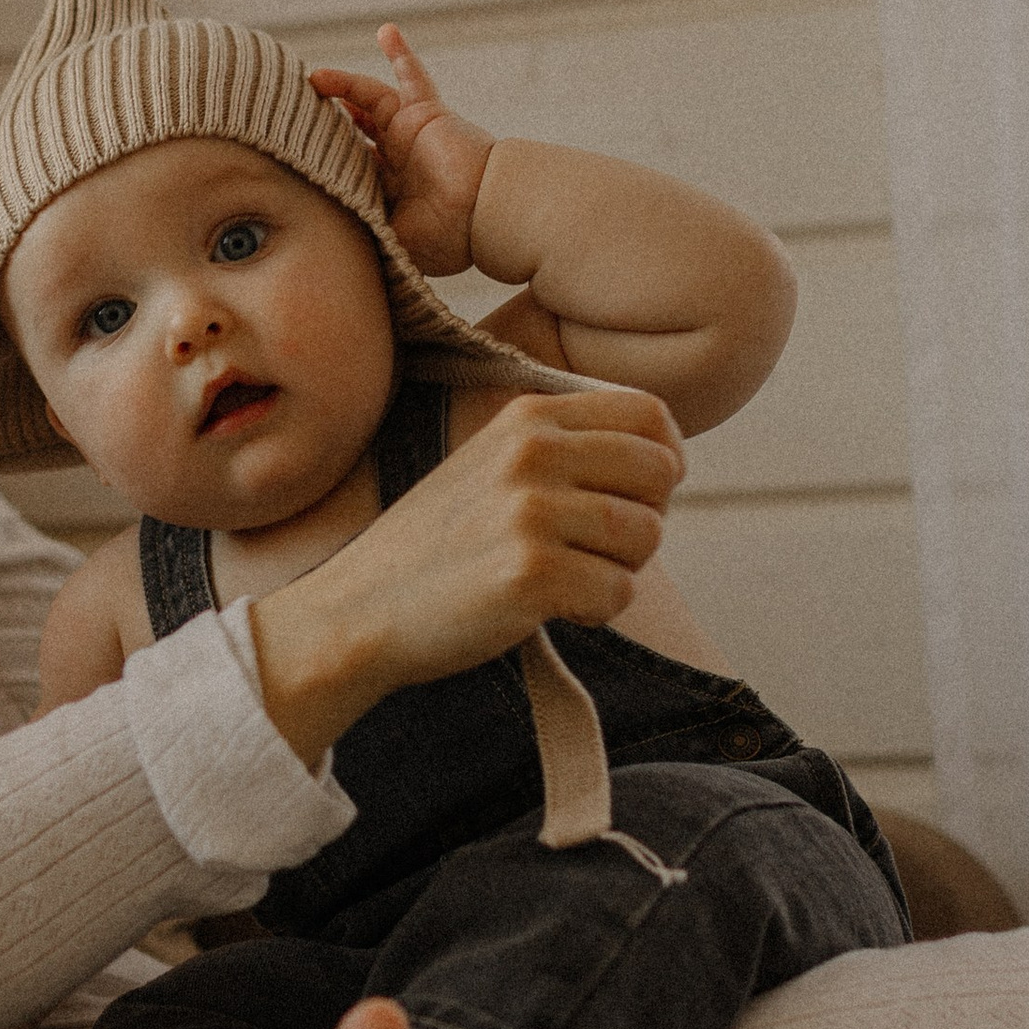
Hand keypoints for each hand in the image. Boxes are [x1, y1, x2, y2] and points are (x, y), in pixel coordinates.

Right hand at [247, 386, 683, 763]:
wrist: (359, 609)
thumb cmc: (439, 545)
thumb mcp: (493, 462)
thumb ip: (566, 445)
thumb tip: (670, 456)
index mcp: (527, 417)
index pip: (651, 415)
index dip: (664, 460)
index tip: (636, 497)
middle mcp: (533, 453)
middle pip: (661, 476)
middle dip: (645, 520)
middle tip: (594, 549)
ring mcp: (531, 512)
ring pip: (646, 537)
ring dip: (617, 571)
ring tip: (562, 578)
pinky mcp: (532, 574)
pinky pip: (618, 593)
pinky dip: (594, 612)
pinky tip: (547, 609)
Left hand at [309, 23, 490, 272]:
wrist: (484, 216)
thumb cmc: (442, 237)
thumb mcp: (390, 242)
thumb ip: (361, 234)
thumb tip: (320, 241)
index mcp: (389, 194)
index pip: (349, 170)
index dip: (322, 159)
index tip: (288, 151)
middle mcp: (399, 162)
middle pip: (354, 132)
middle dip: (329, 122)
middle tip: (296, 110)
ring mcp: (411, 135)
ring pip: (370, 101)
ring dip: (343, 87)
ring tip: (313, 77)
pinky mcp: (426, 114)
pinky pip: (412, 77)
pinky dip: (401, 54)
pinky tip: (386, 31)